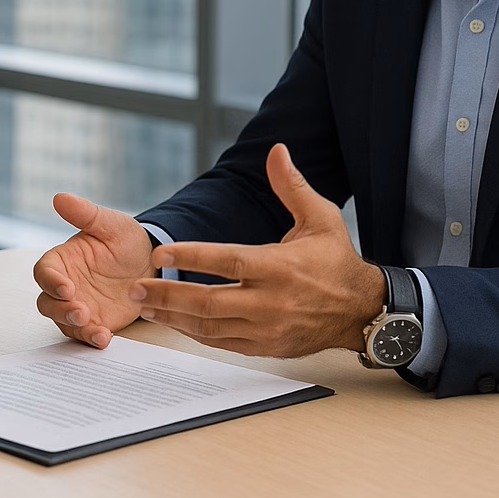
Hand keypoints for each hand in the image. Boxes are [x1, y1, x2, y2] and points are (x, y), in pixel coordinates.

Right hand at [33, 193, 155, 347]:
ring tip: (96, 330)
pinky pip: (86, 334)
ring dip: (76, 327)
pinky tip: (105, 339)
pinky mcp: (95, 322)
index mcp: (63, 261)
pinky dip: (92, 339)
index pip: (44, 272)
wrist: (151, 262)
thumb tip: (59, 197)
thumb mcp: (109, 223)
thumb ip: (85, 214)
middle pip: (47, 303)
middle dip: (60, 310)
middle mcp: (66, 286)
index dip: (50, 281)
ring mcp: (79, 306)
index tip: (66, 287)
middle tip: (81, 311)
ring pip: (64, 322)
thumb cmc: (125, 239)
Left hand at [128, 143, 384, 357]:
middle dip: (168, 296)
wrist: (362, 310)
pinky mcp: (266, 347)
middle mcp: (272, 301)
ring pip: (211, 327)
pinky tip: (173, 323)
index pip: (229, 262)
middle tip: (136, 287)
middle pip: (210, 301)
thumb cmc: (337, 260)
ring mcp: (268, 328)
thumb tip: (276, 151)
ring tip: (144, 306)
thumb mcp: (320, 217)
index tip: (160, 253)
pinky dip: (195, 334)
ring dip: (174, 318)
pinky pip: (222, 343)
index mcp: (280, 267)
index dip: (192, 257)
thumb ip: (292, 186)